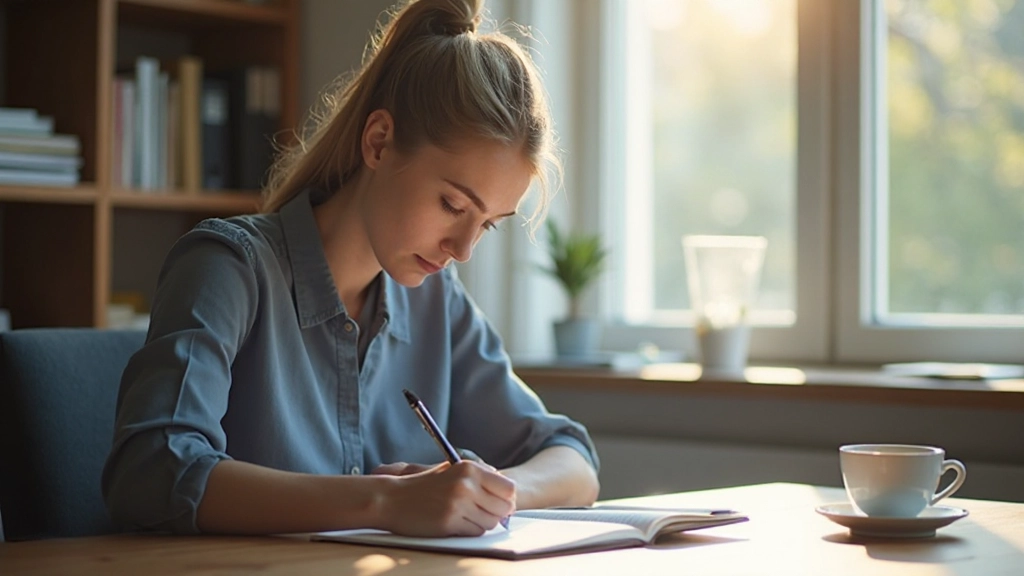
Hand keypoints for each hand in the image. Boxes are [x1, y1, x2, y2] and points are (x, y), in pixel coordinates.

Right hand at [377, 461, 515, 536]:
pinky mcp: (450, 521)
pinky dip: (469, 530)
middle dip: (497, 514)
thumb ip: (478, 477)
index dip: (506, 499)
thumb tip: (507, 492)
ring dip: (482, 523)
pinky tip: (456, 523)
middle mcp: (467, 484)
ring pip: (491, 523)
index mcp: (470, 469)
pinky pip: (475, 532)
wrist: (393, 498)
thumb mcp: (452, 471)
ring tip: (465, 517)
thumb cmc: (423, 486)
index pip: (508, 488)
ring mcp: (459, 503)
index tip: (499, 503)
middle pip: (503, 508)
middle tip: (483, 513)